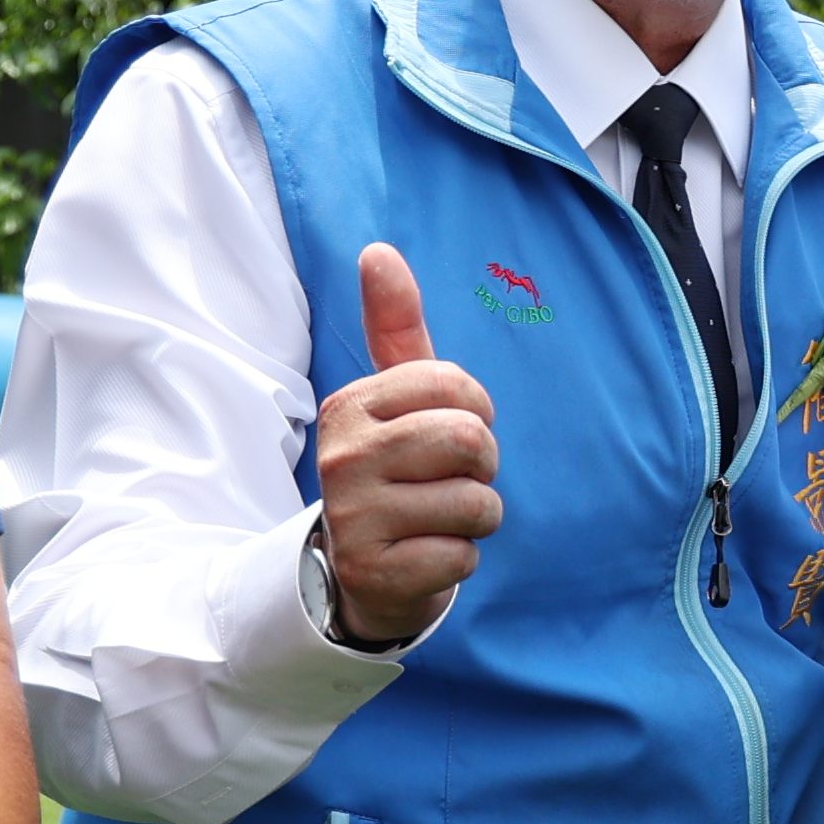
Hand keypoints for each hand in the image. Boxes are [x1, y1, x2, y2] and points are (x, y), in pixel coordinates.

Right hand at [311, 246, 501, 645]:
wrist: (361, 569)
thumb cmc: (397, 469)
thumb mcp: (398, 397)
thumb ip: (395, 326)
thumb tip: (378, 250)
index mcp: (351, 406)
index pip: (459, 388)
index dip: (475, 413)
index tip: (444, 432)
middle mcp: (341, 458)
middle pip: (470, 440)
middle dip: (481, 465)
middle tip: (447, 479)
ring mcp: (353, 518)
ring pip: (476, 502)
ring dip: (476, 515)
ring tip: (435, 518)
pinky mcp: (376, 573)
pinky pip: (464, 556)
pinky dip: (460, 559)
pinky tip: (424, 556)